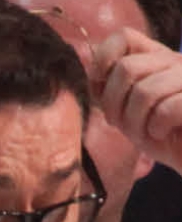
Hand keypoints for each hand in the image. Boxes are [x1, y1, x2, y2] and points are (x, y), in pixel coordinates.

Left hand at [92, 27, 181, 173]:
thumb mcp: (129, 113)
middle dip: (114, 105)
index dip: (103, 62)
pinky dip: (156, 129)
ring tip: (145, 134)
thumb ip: (112, 91)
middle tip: (123, 126)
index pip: (124, 38)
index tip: (99, 89)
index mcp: (156, 59)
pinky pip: (165, 110)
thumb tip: (94, 73)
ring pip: (144, 91)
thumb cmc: (161, 137)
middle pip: (126, 69)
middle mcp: (174, 62)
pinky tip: (163, 134)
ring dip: (135, 123)